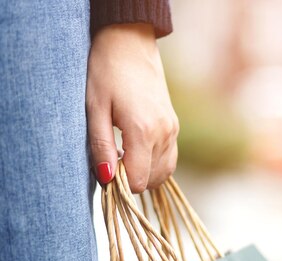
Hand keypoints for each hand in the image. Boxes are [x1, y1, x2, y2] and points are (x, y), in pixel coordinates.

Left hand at [87, 23, 178, 192]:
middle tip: (111, 160)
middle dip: (131, 179)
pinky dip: (154, 165)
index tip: (105, 168)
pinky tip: (136, 151)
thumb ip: (101, 147)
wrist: (130, 44)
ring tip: (122, 155)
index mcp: (143, 131)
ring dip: (143, 173)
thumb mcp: (95, 109)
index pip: (138, 181)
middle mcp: (164, 134)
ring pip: (163, 173)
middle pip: (151, 180)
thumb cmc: (106, 73)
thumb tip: (107, 180)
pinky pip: (169, 160)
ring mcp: (173, 130)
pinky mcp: (174, 126)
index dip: (120, 184)